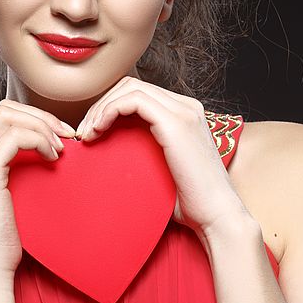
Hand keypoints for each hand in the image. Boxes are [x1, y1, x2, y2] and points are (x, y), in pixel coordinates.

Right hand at [0, 99, 74, 280]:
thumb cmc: (4, 232)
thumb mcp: (8, 188)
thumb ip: (13, 161)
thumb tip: (43, 137)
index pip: (1, 115)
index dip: (34, 117)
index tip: (61, 134)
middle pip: (4, 109)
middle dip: (41, 116)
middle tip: (67, 135)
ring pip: (9, 116)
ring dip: (42, 126)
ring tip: (61, 147)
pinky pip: (16, 136)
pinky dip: (40, 139)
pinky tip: (53, 157)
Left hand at [76, 77, 248, 237]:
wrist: (217, 216)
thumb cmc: (190, 201)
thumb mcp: (163, 166)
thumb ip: (146, 147)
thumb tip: (114, 145)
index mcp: (185, 113)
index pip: (139, 93)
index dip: (110, 106)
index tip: (92, 131)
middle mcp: (186, 106)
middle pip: (131, 85)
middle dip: (102, 104)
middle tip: (85, 131)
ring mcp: (183, 112)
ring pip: (130, 88)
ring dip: (102, 107)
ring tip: (89, 133)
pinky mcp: (175, 123)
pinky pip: (133, 101)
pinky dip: (109, 111)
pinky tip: (99, 131)